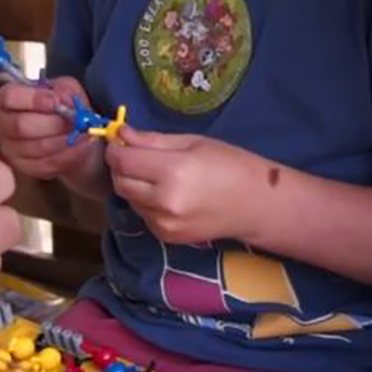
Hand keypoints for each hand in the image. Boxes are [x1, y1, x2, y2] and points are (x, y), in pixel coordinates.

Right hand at [0, 76, 97, 180]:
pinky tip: (82, 145)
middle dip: (54, 123)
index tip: (56, 102)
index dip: (34, 99)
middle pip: (21, 125)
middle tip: (77, 121)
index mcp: (8, 99)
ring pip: (37, 147)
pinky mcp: (24, 167)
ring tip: (84, 132)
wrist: (73, 135)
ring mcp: (10, 149)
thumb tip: (63, 100)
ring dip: (66, 140)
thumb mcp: (67, 89)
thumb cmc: (64, 107)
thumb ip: (65, 90)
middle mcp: (2, 124)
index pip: (9, 97)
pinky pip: (46, 164)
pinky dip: (69, 154)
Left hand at [106, 125, 265, 244]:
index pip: (123, 161)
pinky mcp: (166, 237)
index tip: (119, 141)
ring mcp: (164, 223)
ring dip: (134, 185)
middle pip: (120, 182)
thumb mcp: (193, 142)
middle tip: (137, 156)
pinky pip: (143, 214)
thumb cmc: (230, 164)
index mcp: (173, 171)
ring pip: (129, 199)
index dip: (115, 149)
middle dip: (122, 167)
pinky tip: (168, 195)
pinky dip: (147, 202)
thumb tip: (122, 134)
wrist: (256, 204)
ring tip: (158, 176)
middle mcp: (164, 201)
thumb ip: (153, 140)